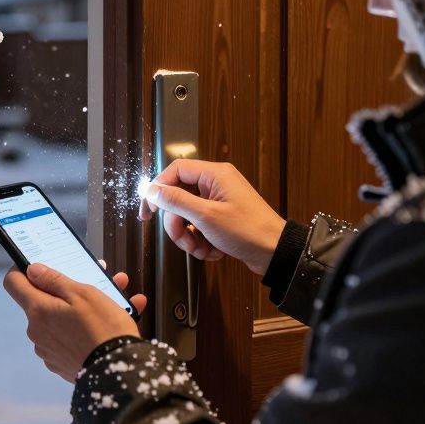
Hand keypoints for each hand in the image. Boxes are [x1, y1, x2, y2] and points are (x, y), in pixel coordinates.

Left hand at [4, 264, 146, 382]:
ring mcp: (48, 350)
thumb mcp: (83, 294)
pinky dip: (86, 329)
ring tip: (116, 300)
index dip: (22, 269)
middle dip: (66, 289)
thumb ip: (54, 280)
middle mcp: (37, 332)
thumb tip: (32, 270)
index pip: (14, 283)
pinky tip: (112, 322)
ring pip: (61, 320)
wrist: (119, 373)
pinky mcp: (62, 363)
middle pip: (43, 301)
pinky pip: (70, 339)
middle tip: (95, 280)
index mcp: (38, 311)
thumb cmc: (103, 329)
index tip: (36, 266)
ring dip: (81, 309)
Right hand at [139, 159, 285, 274]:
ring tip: (201, 249)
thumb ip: (176, 201)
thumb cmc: (249, 231)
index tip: (149, 209)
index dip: (158, 189)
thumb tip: (153, 190)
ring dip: (189, 236)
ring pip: (188, 215)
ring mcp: (219, 201)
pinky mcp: (222, 217)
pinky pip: (199, 226)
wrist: (275, 253)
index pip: (175, 171)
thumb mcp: (206, 216)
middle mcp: (216, 184)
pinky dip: (201, 241)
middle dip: (177, 223)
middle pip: (179, 197)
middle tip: (182, 238)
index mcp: (214, 175)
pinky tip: (212, 250)